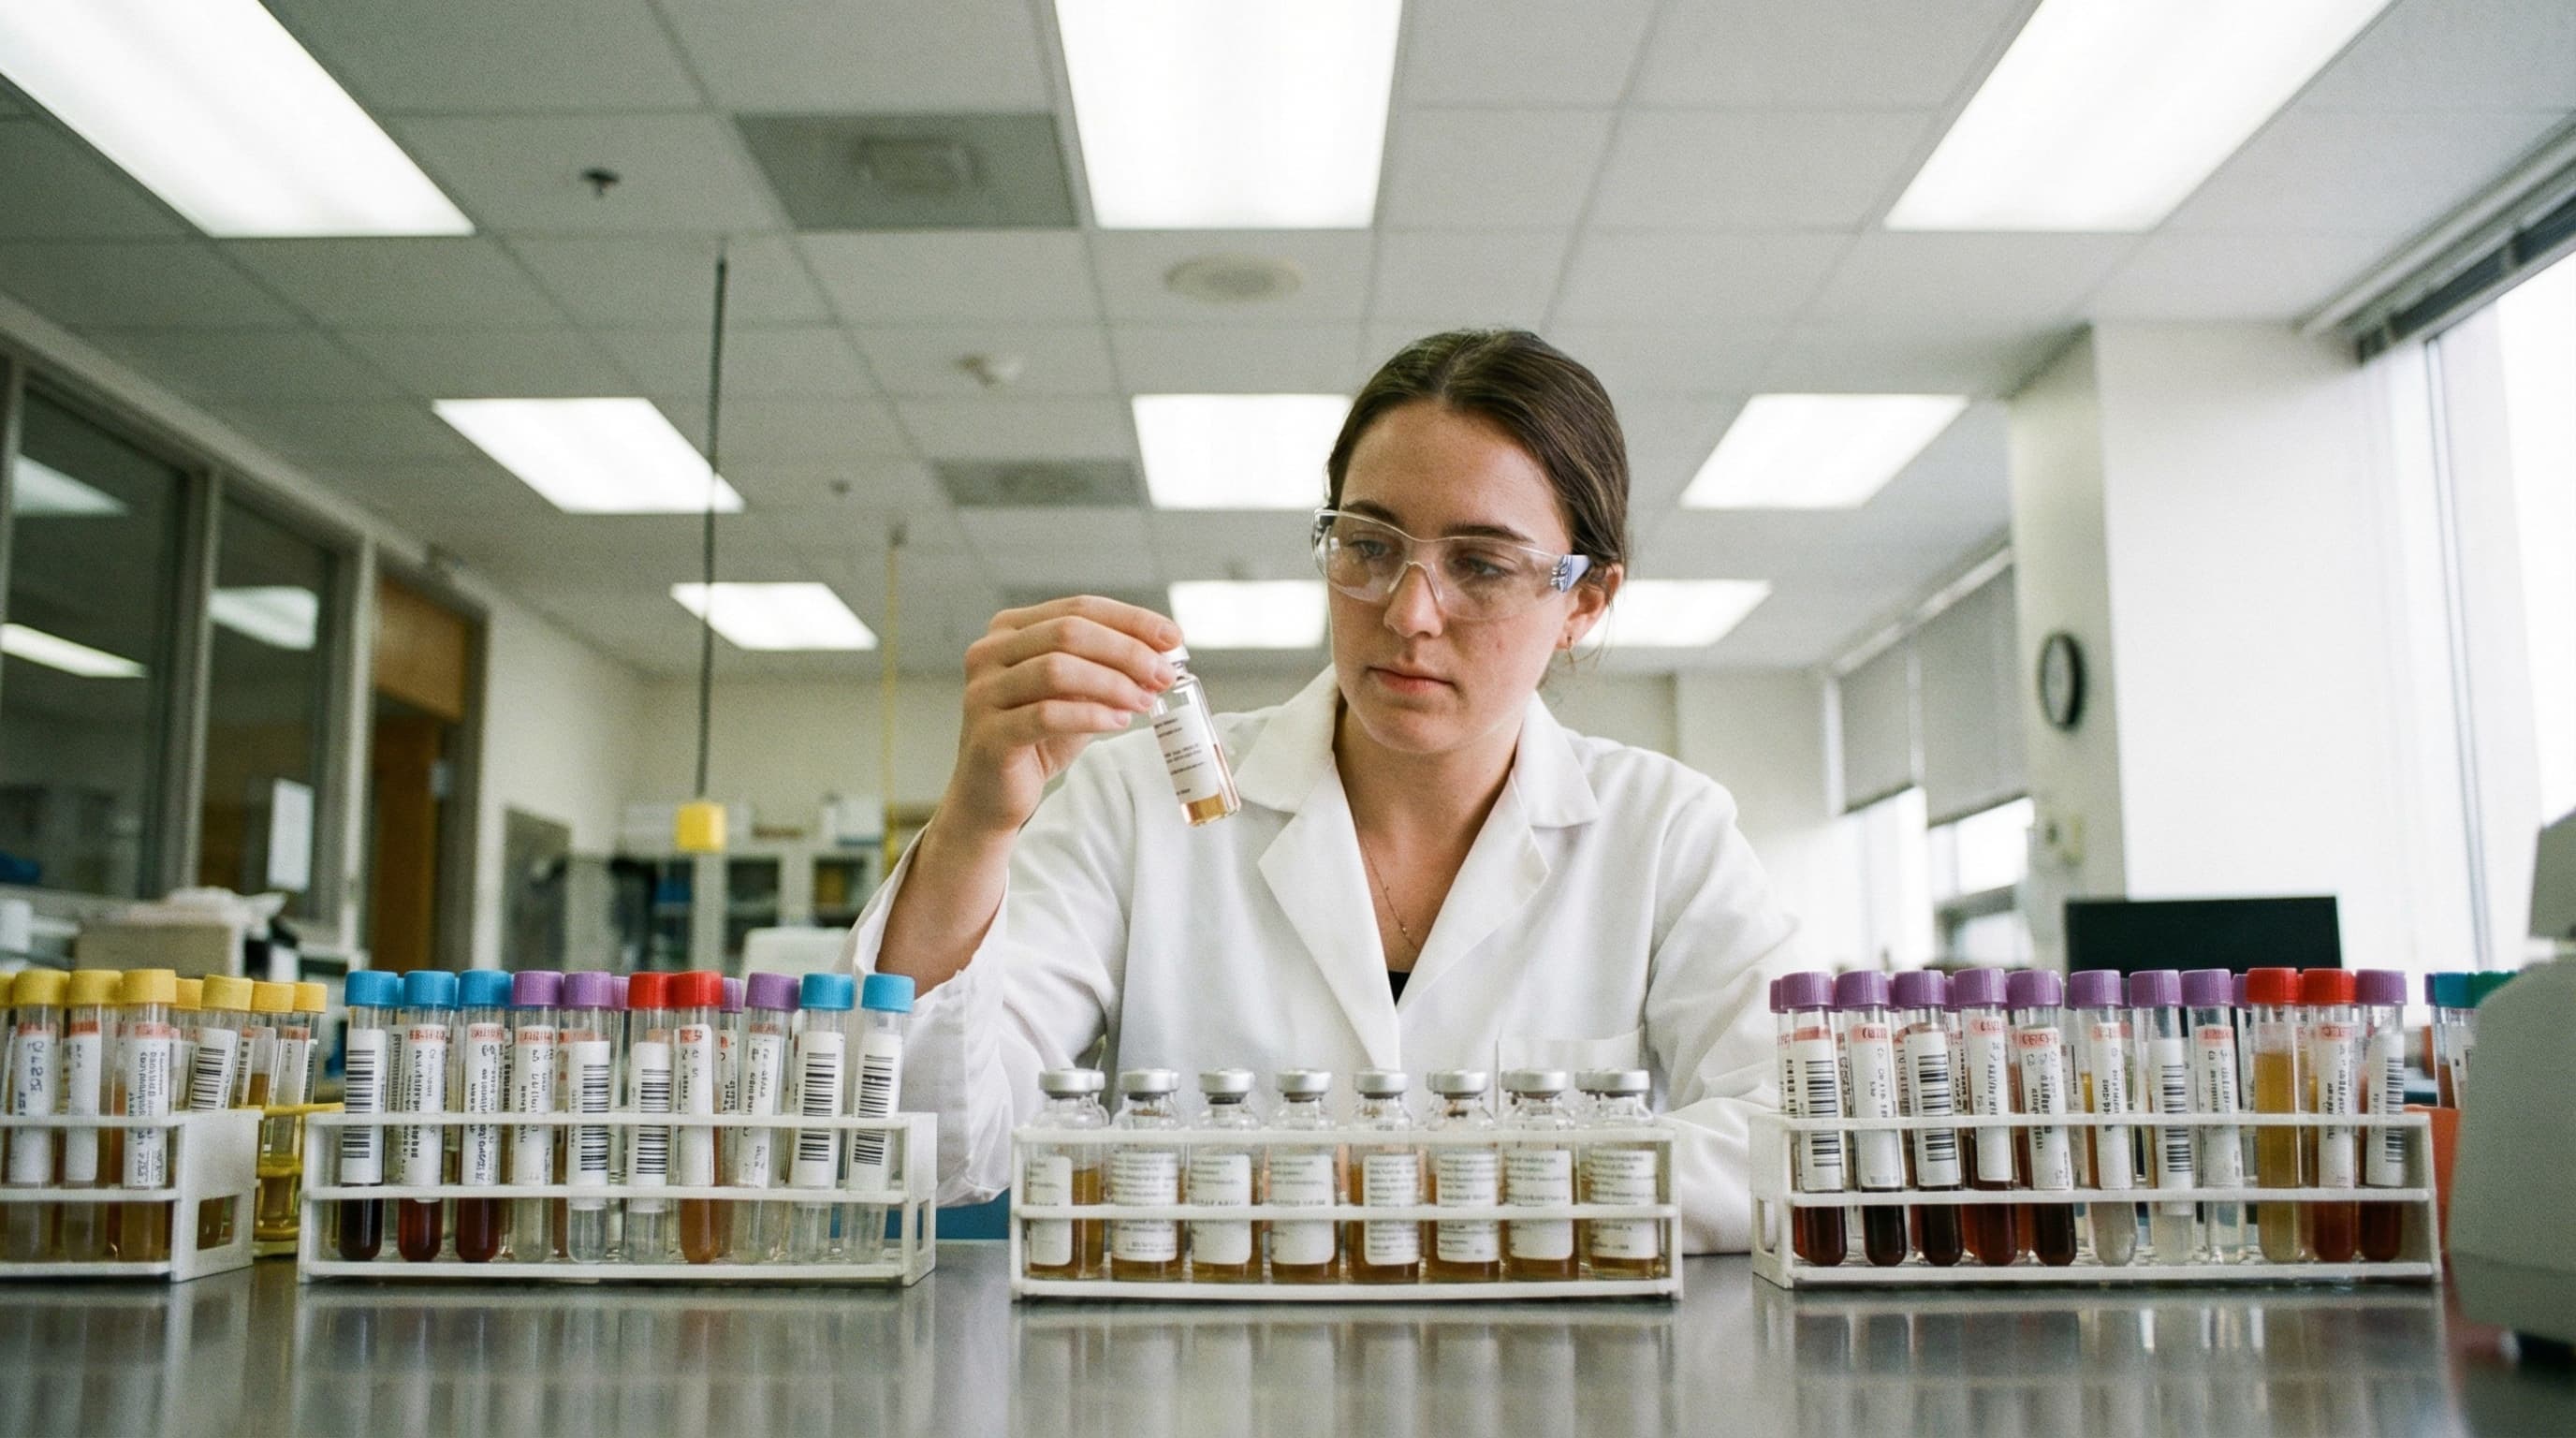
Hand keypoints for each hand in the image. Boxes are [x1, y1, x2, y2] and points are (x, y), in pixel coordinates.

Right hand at [940, 595, 1181, 838]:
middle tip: (1163, 674)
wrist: (993, 795)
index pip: (1079, 608)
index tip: (1173, 638)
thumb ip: (1107, 670)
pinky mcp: (989, 734)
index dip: (1131, 620)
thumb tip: (1162, 657)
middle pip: (1069, 632)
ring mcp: (983, 692)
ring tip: (1145, 701)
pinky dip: (1091, 715)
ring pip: (1057, 669)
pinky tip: (1118, 722)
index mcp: (1010, 630)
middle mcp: (989, 652)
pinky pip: (1047, 715)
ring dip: (1112, 683)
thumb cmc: (1037, 739)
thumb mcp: (1076, 694)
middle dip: (1126, 651)